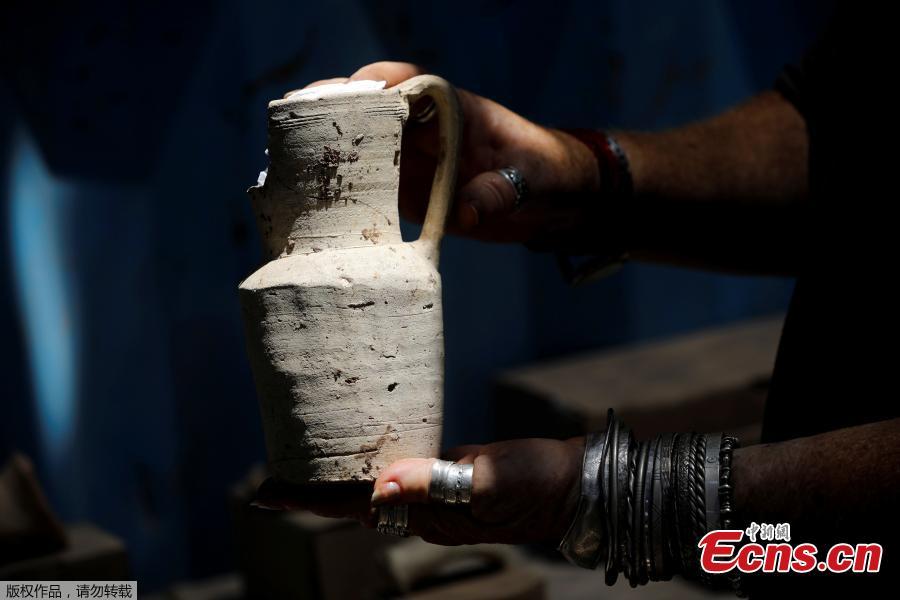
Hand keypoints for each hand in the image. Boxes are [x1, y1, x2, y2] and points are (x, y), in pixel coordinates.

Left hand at [255, 437, 584, 545]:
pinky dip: (374, 461)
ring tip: (306, 461)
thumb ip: (435, 481)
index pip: (354, 505)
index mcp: (426, 512)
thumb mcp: (487, 479)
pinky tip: (366, 448)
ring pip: (376, 487)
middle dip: (313, 493)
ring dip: (339, 478)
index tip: (265, 493)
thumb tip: (381, 487)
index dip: (308, 499)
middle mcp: (424, 507)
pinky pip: (402, 471)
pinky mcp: (450, 474)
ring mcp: (436, 493)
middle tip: (273, 476)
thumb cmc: (536, 482)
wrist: (574, 482)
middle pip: (355, 501)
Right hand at [303, 62, 601, 244]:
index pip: (407, 84)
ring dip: (327, 160)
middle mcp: (425, 132)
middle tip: (289, 133)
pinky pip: (372, 194)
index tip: (345, 95)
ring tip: (286, 173)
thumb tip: (467, 210)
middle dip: (329, 120)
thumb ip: (501, 190)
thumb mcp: (533, 177)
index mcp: (453, 109)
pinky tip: (313, 209)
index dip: (373, 84)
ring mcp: (414, 165)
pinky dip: (344, 198)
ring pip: (361, 153)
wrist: (556, 203)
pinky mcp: (411, 198)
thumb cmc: (548, 172)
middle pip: (369, 117)